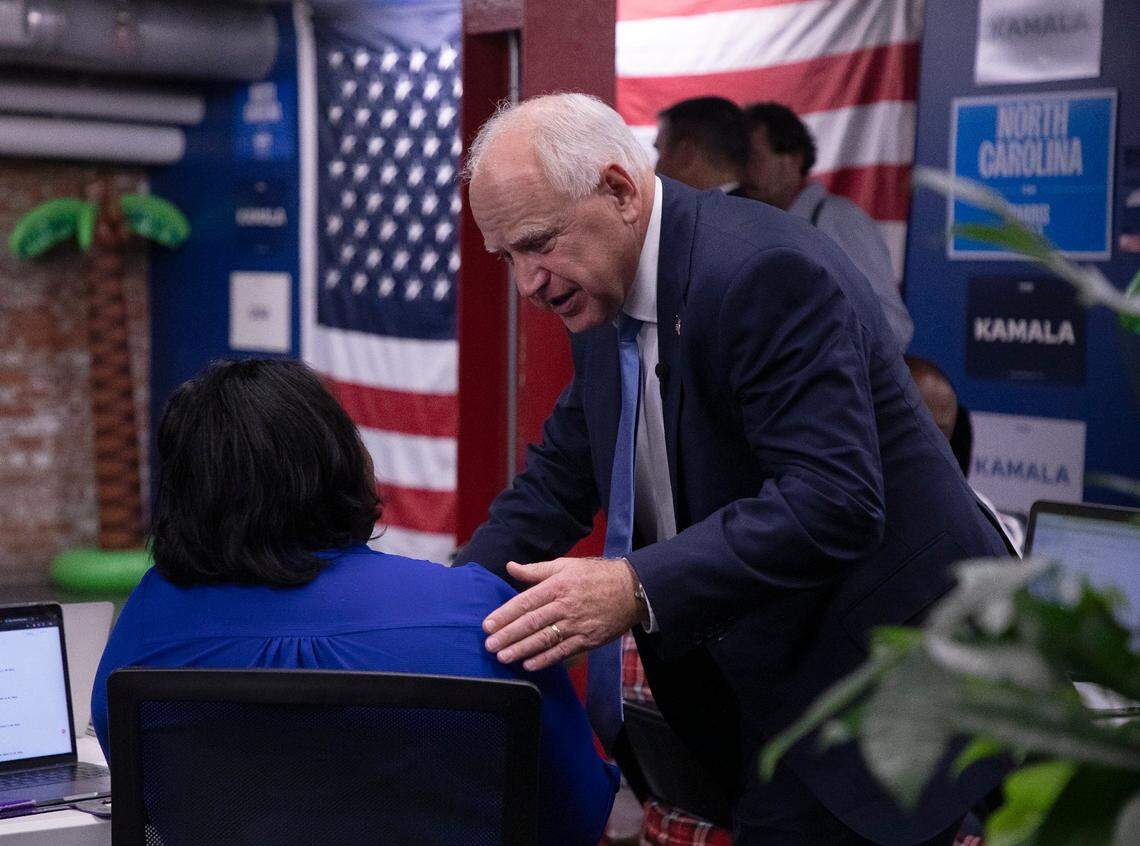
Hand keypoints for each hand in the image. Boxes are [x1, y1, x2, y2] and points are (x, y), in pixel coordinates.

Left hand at [483, 557, 640, 670]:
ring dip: (521, 650)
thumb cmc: (596, 575)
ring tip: (503, 657)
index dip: (505, 614)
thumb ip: (536, 570)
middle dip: (508, 635)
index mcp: (558, 585)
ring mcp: (577, 624)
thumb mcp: (566, 565)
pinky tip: (529, 665)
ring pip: (545, 639)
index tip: (488, 625)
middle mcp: (566, 605)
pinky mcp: (588, 639)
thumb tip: (511, 567)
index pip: (526, 601)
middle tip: (489, 645)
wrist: (632, 589)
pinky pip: (563, 652)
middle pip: (532, 623)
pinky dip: (545, 660)